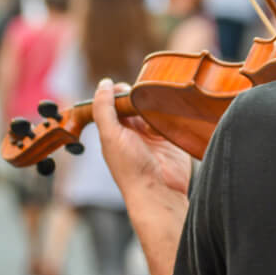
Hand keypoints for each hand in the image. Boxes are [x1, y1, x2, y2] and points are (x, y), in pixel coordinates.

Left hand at [92, 79, 190, 200]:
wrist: (159, 191)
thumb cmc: (130, 168)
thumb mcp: (110, 135)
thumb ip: (104, 109)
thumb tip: (104, 84)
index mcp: (115, 130)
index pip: (114, 103)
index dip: (117, 92)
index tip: (122, 87)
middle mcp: (134, 131)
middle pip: (136, 101)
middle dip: (139, 95)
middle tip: (142, 94)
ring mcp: (154, 133)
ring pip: (154, 106)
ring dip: (155, 102)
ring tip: (156, 103)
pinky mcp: (172, 136)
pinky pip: (171, 116)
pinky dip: (170, 110)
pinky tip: (168, 110)